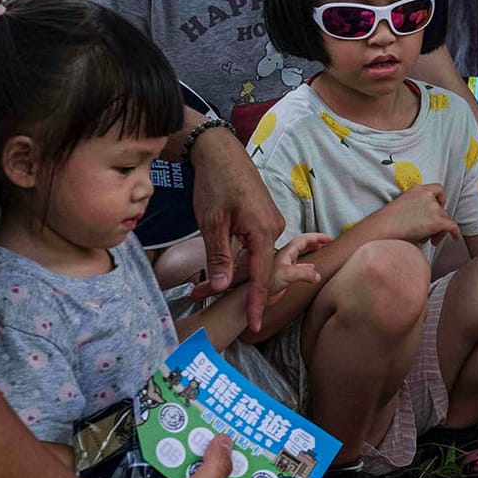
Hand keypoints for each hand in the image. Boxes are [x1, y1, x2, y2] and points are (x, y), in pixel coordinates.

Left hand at [188, 125, 286, 334]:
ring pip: (254, 258)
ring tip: (206, 285)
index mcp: (264, 231)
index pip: (262, 275)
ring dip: (234, 272)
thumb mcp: (212, 222)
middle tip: (203, 300)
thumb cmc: (215, 183)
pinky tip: (224, 264)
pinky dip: (239, 258)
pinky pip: (254, 246)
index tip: (253, 324)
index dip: (256, 302)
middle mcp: (274, 228)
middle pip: (257, 268)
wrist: (220, 153)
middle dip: (235, 288)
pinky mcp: (264, 219)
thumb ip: (218, 256)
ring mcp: (271, 223)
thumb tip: (220, 286)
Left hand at [265, 232, 330, 301]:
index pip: (304, 239)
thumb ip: (304, 273)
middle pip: (301, 243)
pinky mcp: (282, 274)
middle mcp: (284, 256)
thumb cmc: (264, 283)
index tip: (329, 238)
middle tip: (326, 241)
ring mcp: (283, 264)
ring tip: (319, 249)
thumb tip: (317, 275)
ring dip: (309, 250)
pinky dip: (305, 263)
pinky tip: (309, 269)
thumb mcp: (287, 274)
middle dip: (314, 241)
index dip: (317, 237)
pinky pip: (297, 264)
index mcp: (286, 252)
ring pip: (298, 253)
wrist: (251, 295)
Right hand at [383, 184, 460, 245]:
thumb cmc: (387, 222)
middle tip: (431, 233)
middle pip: (442, 208)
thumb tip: (425, 221)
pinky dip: (455, 233)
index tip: (437, 209)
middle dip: (439, 220)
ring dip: (440, 230)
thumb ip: (417, 208)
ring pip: (446, 219)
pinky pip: (452, 226)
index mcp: (417, 189)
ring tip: (431, 241)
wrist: (382, 228)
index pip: (437, 189)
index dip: (440, 200)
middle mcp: (427, 196)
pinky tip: (454, 238)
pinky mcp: (436, 221)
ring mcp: (433, 208)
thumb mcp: (403, 206)